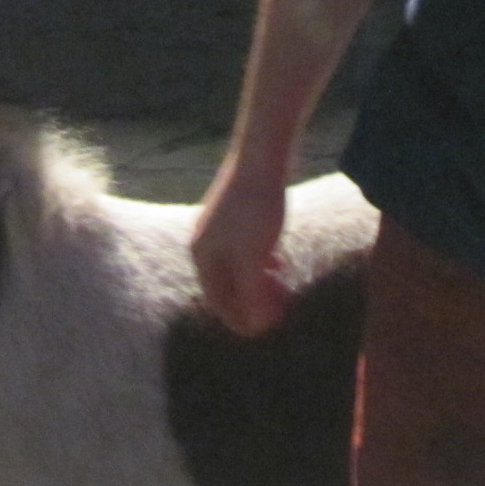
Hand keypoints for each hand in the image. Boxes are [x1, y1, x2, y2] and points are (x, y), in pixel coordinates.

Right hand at [192, 159, 291, 336]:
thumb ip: (251, 294)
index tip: (268, 329)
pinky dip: (261, 264)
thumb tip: (252, 325)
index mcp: (202, 256)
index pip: (218, 302)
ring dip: (258, 285)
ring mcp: (219, 227)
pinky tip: (279, 263)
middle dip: (252, 303)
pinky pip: (245, 251)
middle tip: (280, 311)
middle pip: (226, 286)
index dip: (242, 320)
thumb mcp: (253, 258)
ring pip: (237, 268)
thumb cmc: (256, 208)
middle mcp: (204, 243)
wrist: (261, 156)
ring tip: (282, 291)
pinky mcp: (236, 213)